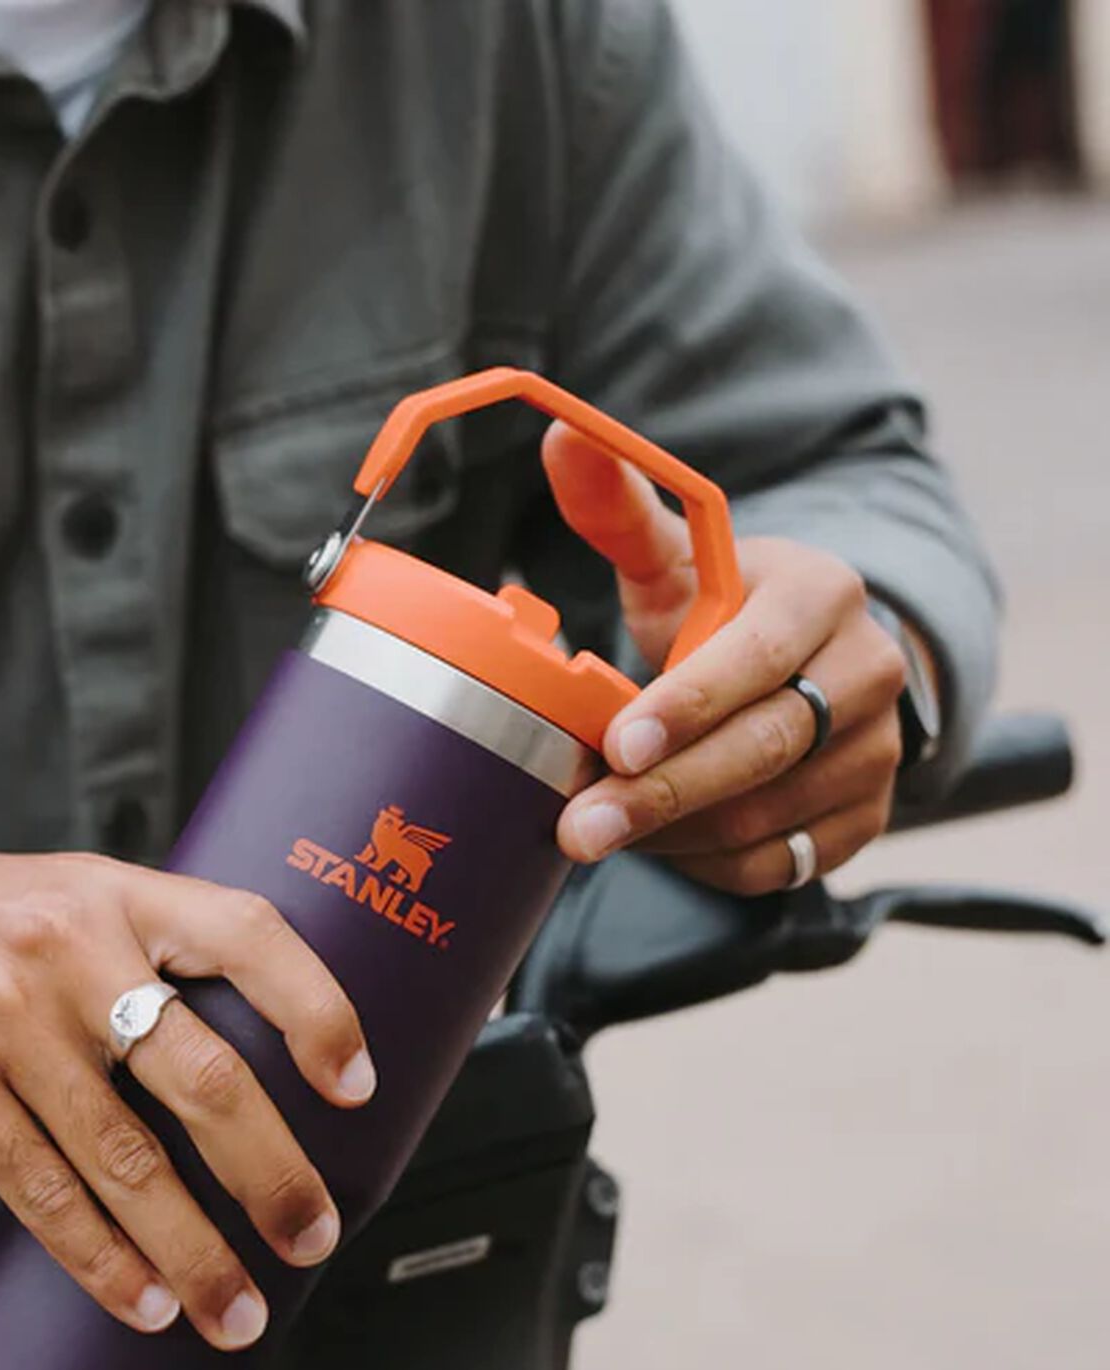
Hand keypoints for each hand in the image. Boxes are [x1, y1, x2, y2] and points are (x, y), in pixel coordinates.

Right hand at [0, 850, 374, 1349]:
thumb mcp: (43, 896)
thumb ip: (125, 946)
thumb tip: (224, 1038)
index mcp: (111, 889)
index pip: (248, 932)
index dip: (317, 1008)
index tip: (356, 1086)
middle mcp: (70, 942)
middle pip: (206, 1072)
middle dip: (273, 1171)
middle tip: (312, 1234)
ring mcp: (6, 1016)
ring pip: (129, 1156)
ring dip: (196, 1248)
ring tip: (239, 1308)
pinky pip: (46, 1193)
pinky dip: (105, 1262)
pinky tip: (145, 1302)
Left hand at [550, 426, 909, 891]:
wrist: (813, 662)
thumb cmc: (726, 607)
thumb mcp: (680, 558)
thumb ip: (621, 509)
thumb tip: (562, 433)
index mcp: (823, 595)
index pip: (758, 656)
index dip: (687, 705)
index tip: (615, 743)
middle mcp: (869, 673)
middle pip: (765, 749)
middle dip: (663, 794)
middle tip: (579, 828)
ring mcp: (878, 754)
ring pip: (770, 816)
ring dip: (674, 834)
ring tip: (597, 833)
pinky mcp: (868, 820)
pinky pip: (784, 864)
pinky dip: (709, 866)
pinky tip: (656, 847)